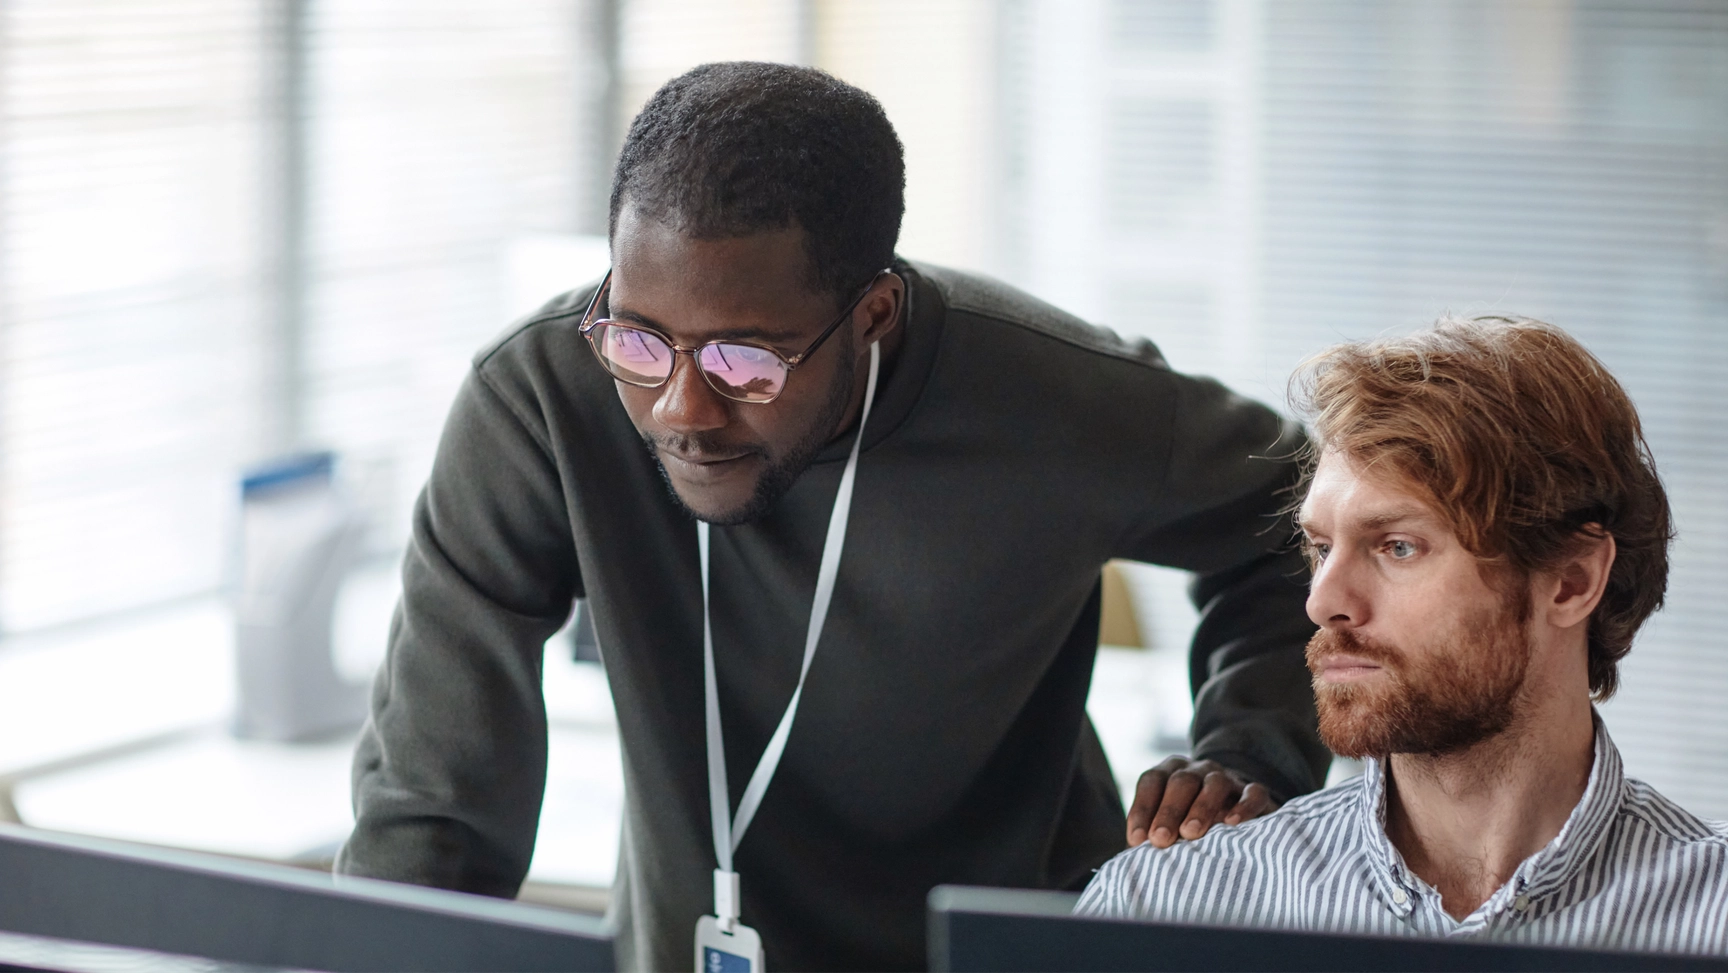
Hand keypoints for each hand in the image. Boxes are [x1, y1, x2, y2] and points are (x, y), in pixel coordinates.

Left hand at [1126, 756, 1278, 848]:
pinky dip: (1243, 806)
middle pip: (1181, 782)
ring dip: (1201, 807)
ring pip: (1215, 783)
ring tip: (1191, 833)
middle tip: (1161, 840)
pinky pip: (1252, 792)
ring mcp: (1227, 777)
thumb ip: (1153, 835)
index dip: (1142, 809)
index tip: (1138, 840)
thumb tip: (1134, 857)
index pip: (1152, 782)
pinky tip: (1232, 823)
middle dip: (1169, 811)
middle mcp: (1197, 770)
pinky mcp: (1254, 791)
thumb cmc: (1189, 824)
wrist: (1235, 810)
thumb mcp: (1169, 825)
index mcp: (1170, 773)